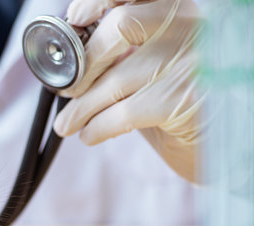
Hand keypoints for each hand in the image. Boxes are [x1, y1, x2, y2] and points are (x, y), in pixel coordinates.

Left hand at [54, 0, 203, 181]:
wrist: (225, 142)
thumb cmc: (184, 100)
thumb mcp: (158, 64)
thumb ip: (126, 52)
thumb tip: (72, 59)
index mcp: (181, 11)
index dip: (100, 0)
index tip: (76, 17)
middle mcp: (190, 26)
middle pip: (120, 27)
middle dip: (84, 64)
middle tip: (68, 89)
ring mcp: (190, 61)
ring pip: (115, 78)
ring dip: (81, 108)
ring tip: (67, 123)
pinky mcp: (184, 100)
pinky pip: (122, 113)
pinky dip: (96, 127)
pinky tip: (88, 135)